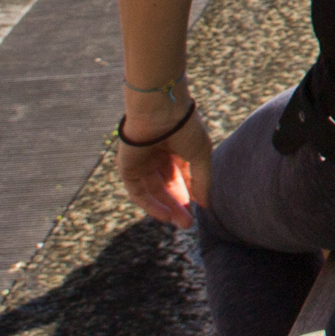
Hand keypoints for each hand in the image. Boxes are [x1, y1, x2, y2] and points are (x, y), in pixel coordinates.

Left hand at [118, 106, 216, 228]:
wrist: (160, 111)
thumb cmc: (184, 127)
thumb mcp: (200, 155)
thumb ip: (201, 180)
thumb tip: (205, 204)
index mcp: (175, 150)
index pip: (181, 178)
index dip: (190, 194)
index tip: (200, 210)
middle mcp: (157, 158)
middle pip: (167, 189)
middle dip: (178, 206)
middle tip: (188, 224)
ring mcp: (142, 165)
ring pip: (153, 194)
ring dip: (166, 209)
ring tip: (181, 222)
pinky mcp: (128, 169)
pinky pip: (138, 193)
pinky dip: (150, 205)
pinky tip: (165, 215)